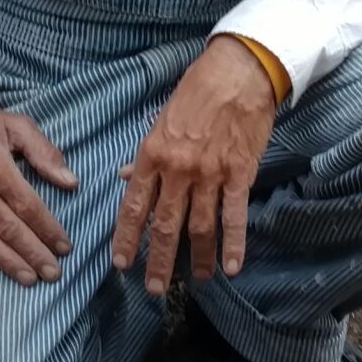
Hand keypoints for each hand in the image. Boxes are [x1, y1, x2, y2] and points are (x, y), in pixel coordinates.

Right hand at [0, 100, 76, 283]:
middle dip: (33, 253)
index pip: (27, 206)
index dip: (47, 229)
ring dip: (7, 262)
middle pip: (8, 228)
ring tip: (28, 278)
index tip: (65, 247)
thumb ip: (44, 152)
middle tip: (53, 273)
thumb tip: (70, 182)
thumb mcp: (16, 124)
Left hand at [112, 36, 278, 298]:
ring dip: (198, 259)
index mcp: (152, 155)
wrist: (237, 73)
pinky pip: (234, 216)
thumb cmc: (196, 92)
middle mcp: (177, 169)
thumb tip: (122, 176)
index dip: (126, 238)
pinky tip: (231, 267)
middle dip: (159, 261)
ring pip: (200, 227)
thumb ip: (143, 155)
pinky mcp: (239, 174)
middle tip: (154, 287)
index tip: (122, 263)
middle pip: (164, 225)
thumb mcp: (159, 120)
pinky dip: (233, 245)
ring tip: (197, 281)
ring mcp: (209, 174)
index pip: (133, 206)